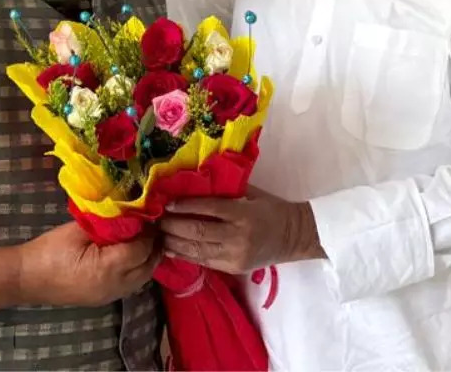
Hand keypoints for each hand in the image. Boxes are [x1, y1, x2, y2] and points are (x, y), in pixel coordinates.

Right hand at [17, 222, 159, 306]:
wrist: (26, 279)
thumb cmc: (49, 251)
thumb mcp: (77, 230)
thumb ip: (106, 224)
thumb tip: (128, 214)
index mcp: (108, 267)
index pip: (142, 248)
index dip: (149, 231)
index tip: (150, 214)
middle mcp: (115, 286)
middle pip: (148, 266)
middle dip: (154, 245)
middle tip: (152, 224)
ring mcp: (111, 296)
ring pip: (143, 278)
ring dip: (148, 258)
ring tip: (145, 238)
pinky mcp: (106, 299)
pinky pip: (132, 284)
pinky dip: (138, 269)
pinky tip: (133, 255)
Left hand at [158, 188, 322, 274]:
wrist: (295, 236)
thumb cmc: (271, 209)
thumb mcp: (252, 193)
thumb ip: (226, 190)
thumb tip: (196, 181)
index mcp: (243, 213)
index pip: (209, 208)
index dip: (186, 206)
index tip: (167, 204)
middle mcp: (238, 236)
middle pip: (198, 231)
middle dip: (173, 226)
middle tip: (156, 220)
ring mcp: (235, 255)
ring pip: (197, 249)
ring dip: (173, 242)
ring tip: (157, 235)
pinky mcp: (233, 268)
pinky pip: (204, 262)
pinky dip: (184, 255)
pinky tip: (170, 249)